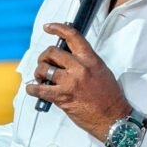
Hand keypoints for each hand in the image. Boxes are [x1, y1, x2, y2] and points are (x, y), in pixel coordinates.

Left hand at [25, 23, 130, 141]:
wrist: (114, 118)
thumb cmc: (109, 97)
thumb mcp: (101, 71)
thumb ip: (85, 62)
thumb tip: (68, 57)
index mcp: (90, 59)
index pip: (73, 36)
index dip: (58, 28)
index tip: (48, 27)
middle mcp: (79, 68)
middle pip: (52, 52)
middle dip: (44, 57)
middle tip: (44, 64)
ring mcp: (70, 82)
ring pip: (44, 68)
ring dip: (39, 72)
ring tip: (41, 78)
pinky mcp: (62, 97)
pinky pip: (40, 89)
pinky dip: (32, 89)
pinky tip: (32, 88)